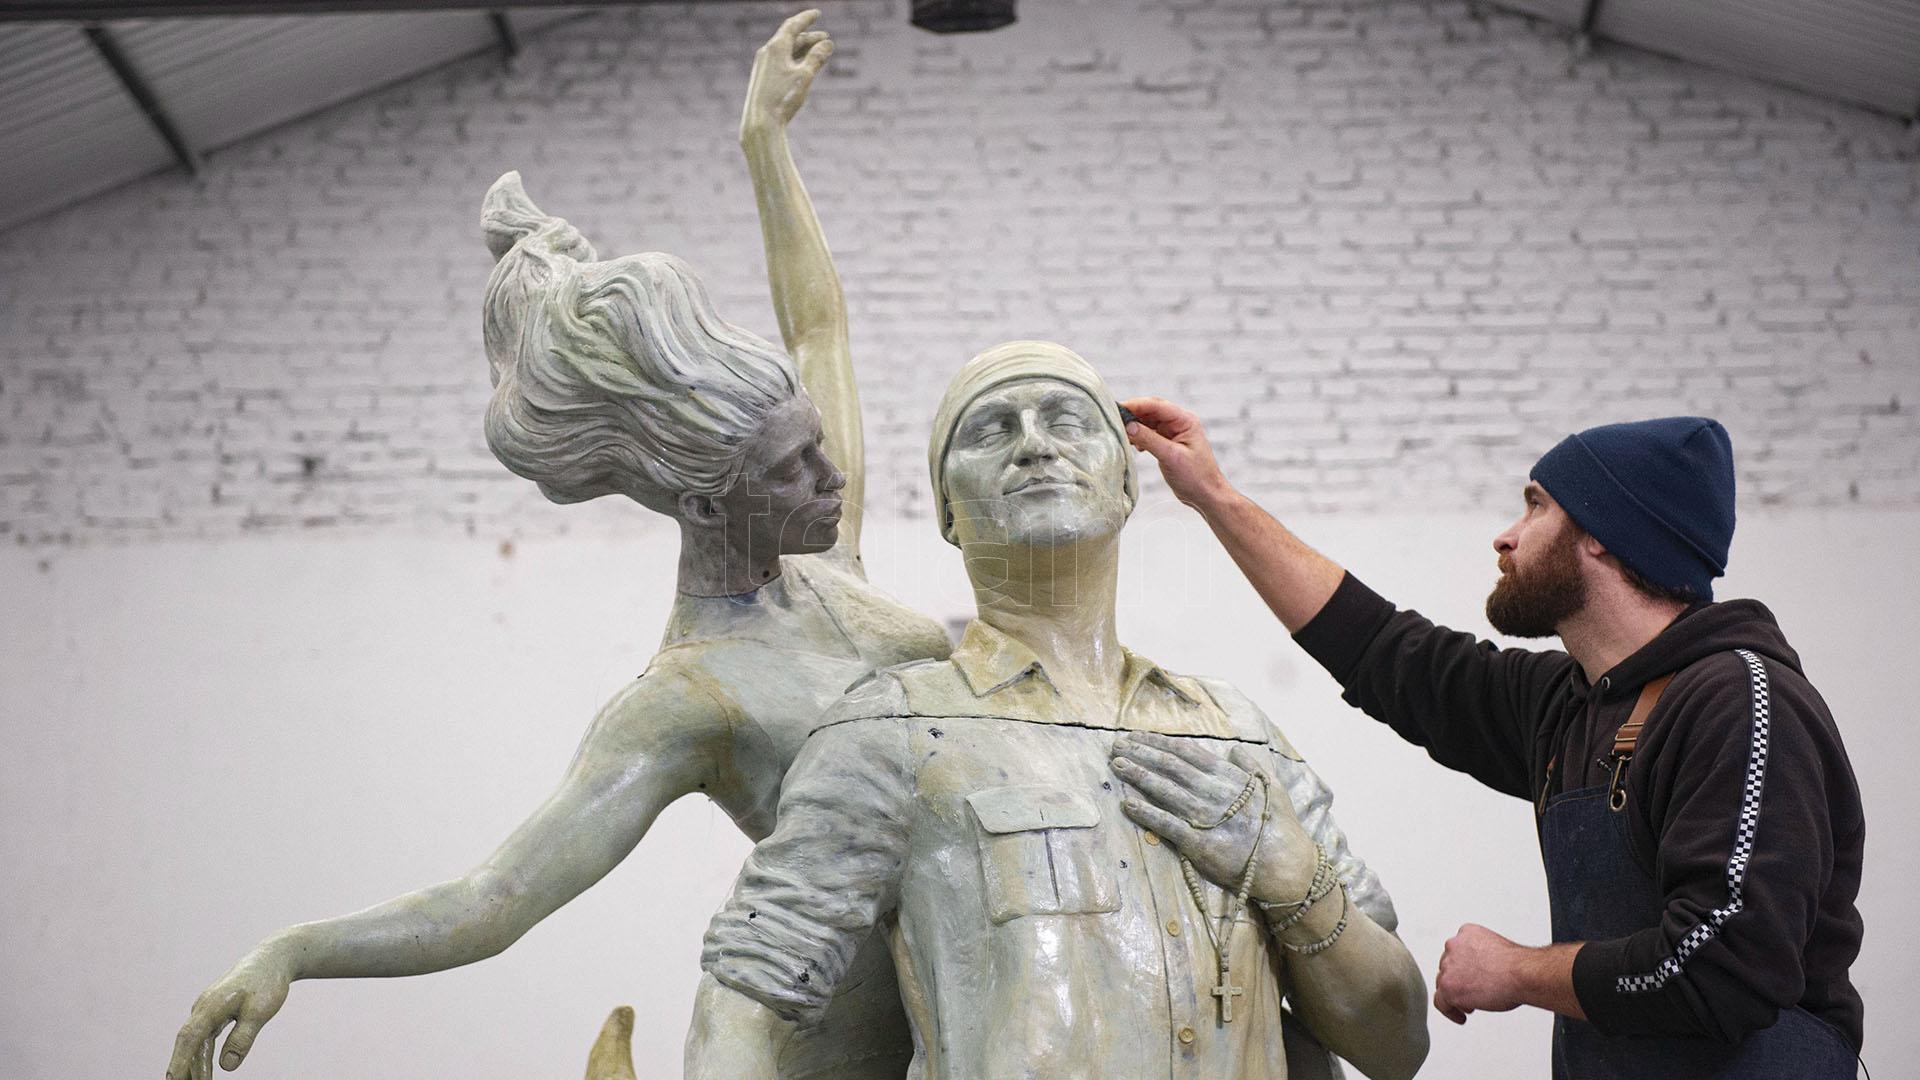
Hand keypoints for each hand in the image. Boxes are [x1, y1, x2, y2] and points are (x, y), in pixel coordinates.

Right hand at [166, 943, 293, 1078]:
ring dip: (195, 1063)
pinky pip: (204, 1036)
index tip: (173, 1079)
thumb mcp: (259, 1012)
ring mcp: (207, 1008)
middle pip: (189, 1043)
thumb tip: (227, 1066)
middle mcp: (203, 1007)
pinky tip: (202, 1067)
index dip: (180, 1060)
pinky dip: (202, 1053)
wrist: (272, 958)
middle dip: (185, 1067)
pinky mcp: (214, 1011)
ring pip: (197, 1041)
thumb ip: (242, 1038)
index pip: (190, 1038)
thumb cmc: (267, 983)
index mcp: (211, 1006)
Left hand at [740, 10, 833, 139]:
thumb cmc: (782, 99)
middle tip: (825, 38)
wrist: (760, 122)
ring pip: (785, 51)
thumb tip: (827, 43)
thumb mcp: (804, 76)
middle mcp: (766, 52)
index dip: (806, 18)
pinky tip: (801, 68)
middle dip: (808, 37)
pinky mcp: (761, 78)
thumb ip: (816, 58)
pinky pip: (780, 61)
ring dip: (802, 49)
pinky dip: (793, 59)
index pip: (793, 25)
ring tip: (817, 52)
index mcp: (776, 47)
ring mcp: (762, 65)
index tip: (817, 13)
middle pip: (790, 38)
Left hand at [1112, 732, 1315, 902]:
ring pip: (1166, 791)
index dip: (1160, 742)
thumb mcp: (1272, 787)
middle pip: (1171, 767)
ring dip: (1139, 776)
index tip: (1138, 735)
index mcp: (1229, 777)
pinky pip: (1168, 825)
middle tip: (1116, 743)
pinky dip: (1146, 813)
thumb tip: (1234, 749)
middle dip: (1142, 753)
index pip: (1188, 753)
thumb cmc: (1281, 826)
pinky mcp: (1199, 844)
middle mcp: (1214, 792)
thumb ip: (1251, 767)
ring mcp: (1206, 817)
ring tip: (1117, 764)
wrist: (1287, 865)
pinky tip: (1127, 803)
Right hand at [1119, 397, 1233, 510]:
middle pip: (1152, 410)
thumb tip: (1128, 426)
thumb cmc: (1196, 477)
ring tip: (1121, 433)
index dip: (1136, 405)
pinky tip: (1134, 445)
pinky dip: (1139, 436)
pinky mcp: (1168, 443)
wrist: (1206, 494)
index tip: (1118, 408)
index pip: (1157, 405)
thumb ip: (1149, 440)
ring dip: (1135, 425)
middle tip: (1114, 419)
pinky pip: (1150, 433)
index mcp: (1185, 421)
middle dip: (1134, 413)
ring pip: (1149, 421)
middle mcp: (1180, 423)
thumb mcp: (1171, 457)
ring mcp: (1174, 432)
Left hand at [1432, 923, 1527, 1024]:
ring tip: (1469, 1006)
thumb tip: (1482, 972)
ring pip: (1443, 984)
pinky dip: (1450, 1011)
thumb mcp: (1496, 948)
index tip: (1470, 977)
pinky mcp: (1448, 986)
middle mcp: (1453, 946)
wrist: (1521, 973)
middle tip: (1471, 993)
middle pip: (1448, 967)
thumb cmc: (1517, 965)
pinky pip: (1441, 1002)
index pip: (1456, 951)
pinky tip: (1461, 1017)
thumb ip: (1482, 956)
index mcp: (1466, 934)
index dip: (1462, 967)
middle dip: (1458, 981)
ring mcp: (1449, 967)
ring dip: (1455, 996)